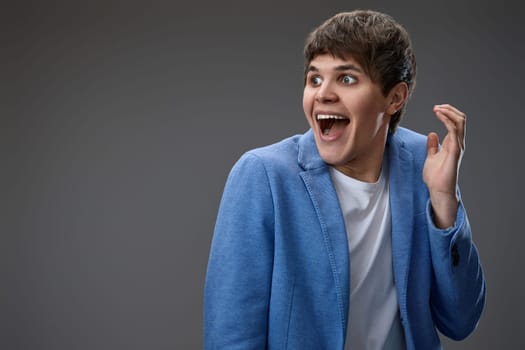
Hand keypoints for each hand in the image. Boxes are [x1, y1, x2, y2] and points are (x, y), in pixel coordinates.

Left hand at [423, 104, 465, 228]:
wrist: (438, 190)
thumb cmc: (436, 177)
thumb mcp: (431, 157)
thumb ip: (432, 146)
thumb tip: (432, 134)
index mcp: (452, 144)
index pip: (456, 122)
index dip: (447, 113)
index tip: (436, 108)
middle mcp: (457, 143)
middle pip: (460, 119)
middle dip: (450, 109)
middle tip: (437, 106)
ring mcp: (457, 147)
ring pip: (460, 122)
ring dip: (449, 112)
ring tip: (438, 108)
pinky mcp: (455, 151)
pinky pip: (454, 131)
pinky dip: (447, 120)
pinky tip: (439, 116)